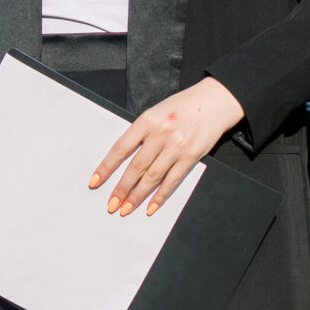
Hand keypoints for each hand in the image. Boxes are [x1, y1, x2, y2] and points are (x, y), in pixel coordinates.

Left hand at [89, 77, 246, 215]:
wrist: (215, 100)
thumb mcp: (156, 112)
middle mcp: (161, 133)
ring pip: (152, 177)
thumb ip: (142, 132)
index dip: (106, 167)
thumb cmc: (183, 106)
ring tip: (126, 208)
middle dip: (121, 189)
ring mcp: (177, 146)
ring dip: (137, 196)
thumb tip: (123, 159)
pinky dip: (160, 196)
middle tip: (111, 204)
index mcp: (147, 120)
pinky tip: (150, 207)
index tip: (95, 182)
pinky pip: (172, 181)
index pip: (121, 148)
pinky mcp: (191, 156)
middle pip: (136, 167)